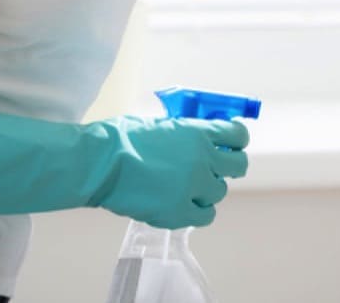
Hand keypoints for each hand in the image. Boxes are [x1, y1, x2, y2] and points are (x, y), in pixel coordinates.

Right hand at [90, 116, 249, 227]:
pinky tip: (185, 205)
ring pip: (220, 191)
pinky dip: (198, 211)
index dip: (235, 140)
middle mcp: (203, 159)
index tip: (230, 144)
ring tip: (187, 187)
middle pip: (238, 165)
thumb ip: (187, 132)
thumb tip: (200, 137)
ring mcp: (193, 187)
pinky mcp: (180, 211)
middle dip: (229, 166)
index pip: (238, 135)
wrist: (101, 164)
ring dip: (207, 189)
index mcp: (198, 133)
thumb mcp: (162, 125)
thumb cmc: (122, 139)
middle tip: (215, 168)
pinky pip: (206, 216)